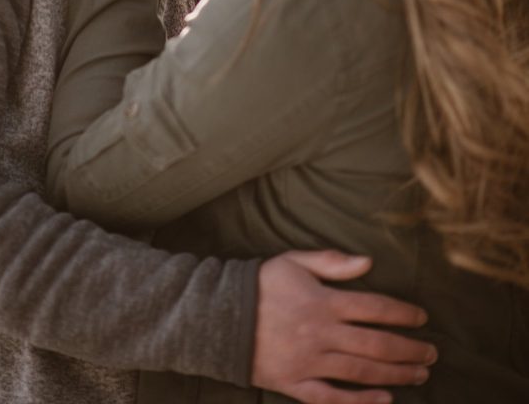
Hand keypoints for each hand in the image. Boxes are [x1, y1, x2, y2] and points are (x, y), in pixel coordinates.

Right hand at [252, 251, 435, 403]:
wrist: (219, 316)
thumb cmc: (261, 284)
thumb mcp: (294, 261)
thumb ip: (332, 262)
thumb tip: (368, 262)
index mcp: (322, 300)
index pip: (373, 307)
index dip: (402, 313)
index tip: (421, 317)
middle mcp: (320, 333)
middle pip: (374, 344)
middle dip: (408, 349)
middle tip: (431, 353)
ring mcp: (309, 362)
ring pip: (360, 371)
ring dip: (394, 374)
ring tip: (419, 374)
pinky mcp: (295, 384)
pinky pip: (332, 398)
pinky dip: (360, 402)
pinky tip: (384, 400)